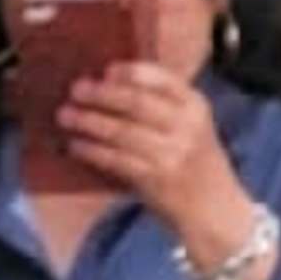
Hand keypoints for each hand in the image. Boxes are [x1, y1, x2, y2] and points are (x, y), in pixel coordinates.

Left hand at [55, 52, 229, 243]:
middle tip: (76, 89)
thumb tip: (111, 83)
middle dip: (101, 94)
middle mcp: (186, 126)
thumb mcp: (191, 125)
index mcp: (196, 105)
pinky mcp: (154, 179)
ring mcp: (171, 153)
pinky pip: (115, 159)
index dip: (131, 72)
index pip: (163, 79)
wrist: (215, 210)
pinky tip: (75, 145)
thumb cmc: (196, 162)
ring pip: (121, 131)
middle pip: (135, 102)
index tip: (107, 69)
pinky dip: (92, 150)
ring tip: (65, 115)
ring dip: (88, 121)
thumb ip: (163, 104)